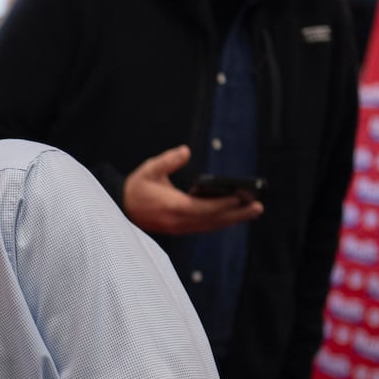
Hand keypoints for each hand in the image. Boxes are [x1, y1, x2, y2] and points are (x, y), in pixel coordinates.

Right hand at [122, 145, 263, 235]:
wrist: (120, 209)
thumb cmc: (135, 188)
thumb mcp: (149, 170)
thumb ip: (168, 161)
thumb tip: (186, 150)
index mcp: (174, 207)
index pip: (206, 208)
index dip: (226, 204)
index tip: (243, 198)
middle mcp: (179, 221)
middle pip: (214, 220)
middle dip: (237, 214)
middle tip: (258, 207)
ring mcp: (179, 227)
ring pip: (211, 226)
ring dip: (232, 219)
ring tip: (252, 211)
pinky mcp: (179, 228)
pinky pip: (204, 226)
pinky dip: (220, 221)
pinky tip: (232, 216)